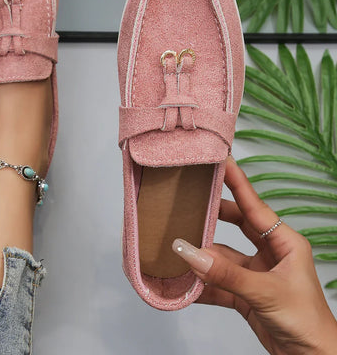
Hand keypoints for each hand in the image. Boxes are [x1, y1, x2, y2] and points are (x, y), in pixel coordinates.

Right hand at [172, 156, 336, 354]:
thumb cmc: (307, 322)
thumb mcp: (266, 292)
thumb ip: (225, 273)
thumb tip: (189, 253)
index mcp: (285, 242)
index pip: (254, 205)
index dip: (236, 182)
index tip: (219, 161)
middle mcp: (270, 252)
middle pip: (235, 224)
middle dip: (211, 216)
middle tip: (187, 202)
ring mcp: (256, 272)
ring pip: (222, 255)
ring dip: (202, 257)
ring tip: (176, 249)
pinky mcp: (245, 293)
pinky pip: (217, 281)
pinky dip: (201, 283)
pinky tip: (183, 283)